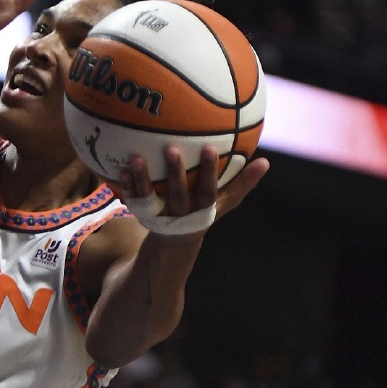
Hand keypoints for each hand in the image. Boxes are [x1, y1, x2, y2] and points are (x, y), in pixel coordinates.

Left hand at [120, 145, 268, 232]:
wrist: (175, 239)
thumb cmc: (203, 212)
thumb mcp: (224, 202)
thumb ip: (243, 183)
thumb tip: (266, 161)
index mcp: (201, 209)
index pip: (208, 191)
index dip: (209, 172)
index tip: (209, 148)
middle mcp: (180, 213)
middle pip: (178, 195)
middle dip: (175, 174)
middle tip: (170, 148)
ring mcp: (159, 216)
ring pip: (150, 197)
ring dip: (142, 178)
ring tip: (136, 158)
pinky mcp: (142, 214)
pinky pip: (132, 199)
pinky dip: (126, 185)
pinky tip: (120, 167)